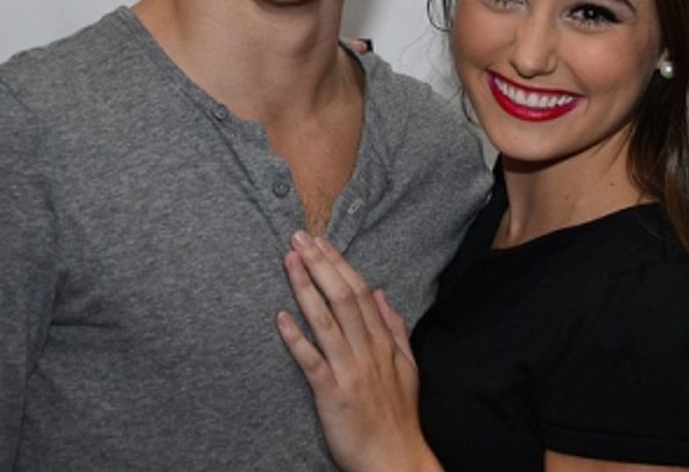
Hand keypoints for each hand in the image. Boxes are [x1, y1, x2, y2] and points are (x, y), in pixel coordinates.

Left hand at [277, 232, 440, 471]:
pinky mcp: (332, 394)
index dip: (339, 264)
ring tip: (288, 261)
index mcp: (383, 343)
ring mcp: (350, 371)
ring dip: (305, 288)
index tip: (321, 242)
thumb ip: (394, 329)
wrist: (396, 460)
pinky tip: (281, 318)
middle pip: (342, 297)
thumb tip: (381, 294)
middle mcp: (367, 351)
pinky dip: (297, 338)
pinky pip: (312, 361)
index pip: (359, 292)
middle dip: (320, 264)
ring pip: (326, 321)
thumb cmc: (399, 417)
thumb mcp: (408, 367)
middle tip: (299, 238)